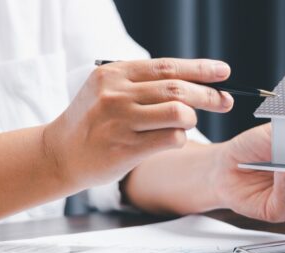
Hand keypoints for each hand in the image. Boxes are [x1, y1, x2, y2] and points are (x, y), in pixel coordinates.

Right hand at [43, 58, 233, 189]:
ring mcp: (120, 121)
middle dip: (208, 95)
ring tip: (185, 123)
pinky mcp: (126, 148)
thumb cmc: (94, 121)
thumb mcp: (109, 90)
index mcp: (115, 74)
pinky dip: (179, 138)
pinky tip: (170, 139)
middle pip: (178, 89)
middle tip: (225, 101)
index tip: (223, 72)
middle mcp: (116, 94)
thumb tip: (196, 82)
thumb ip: (144, 83)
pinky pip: (171, 139)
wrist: (59, 154)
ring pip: (179, 113)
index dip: (201, 69)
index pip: (168, 66)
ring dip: (192, 119)